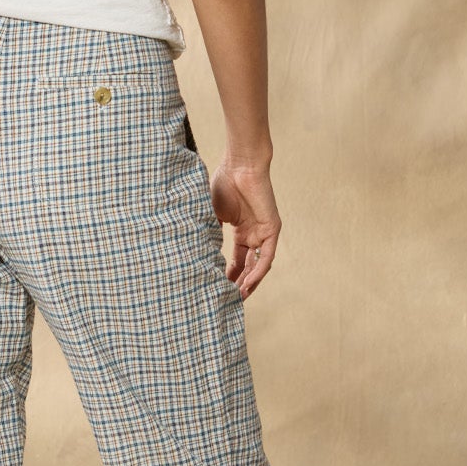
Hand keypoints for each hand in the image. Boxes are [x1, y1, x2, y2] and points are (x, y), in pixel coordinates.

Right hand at [210, 158, 279, 297]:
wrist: (239, 166)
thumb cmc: (223, 184)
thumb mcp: (211, 214)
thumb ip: (207, 233)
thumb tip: (194, 253)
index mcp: (240, 230)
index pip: (236, 259)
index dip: (227, 275)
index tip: (216, 289)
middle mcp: (253, 234)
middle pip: (248, 266)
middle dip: (238, 284)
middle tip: (227, 300)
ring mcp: (264, 232)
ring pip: (258, 265)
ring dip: (249, 282)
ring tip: (237, 298)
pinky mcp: (272, 229)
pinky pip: (266, 257)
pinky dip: (258, 272)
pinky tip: (248, 284)